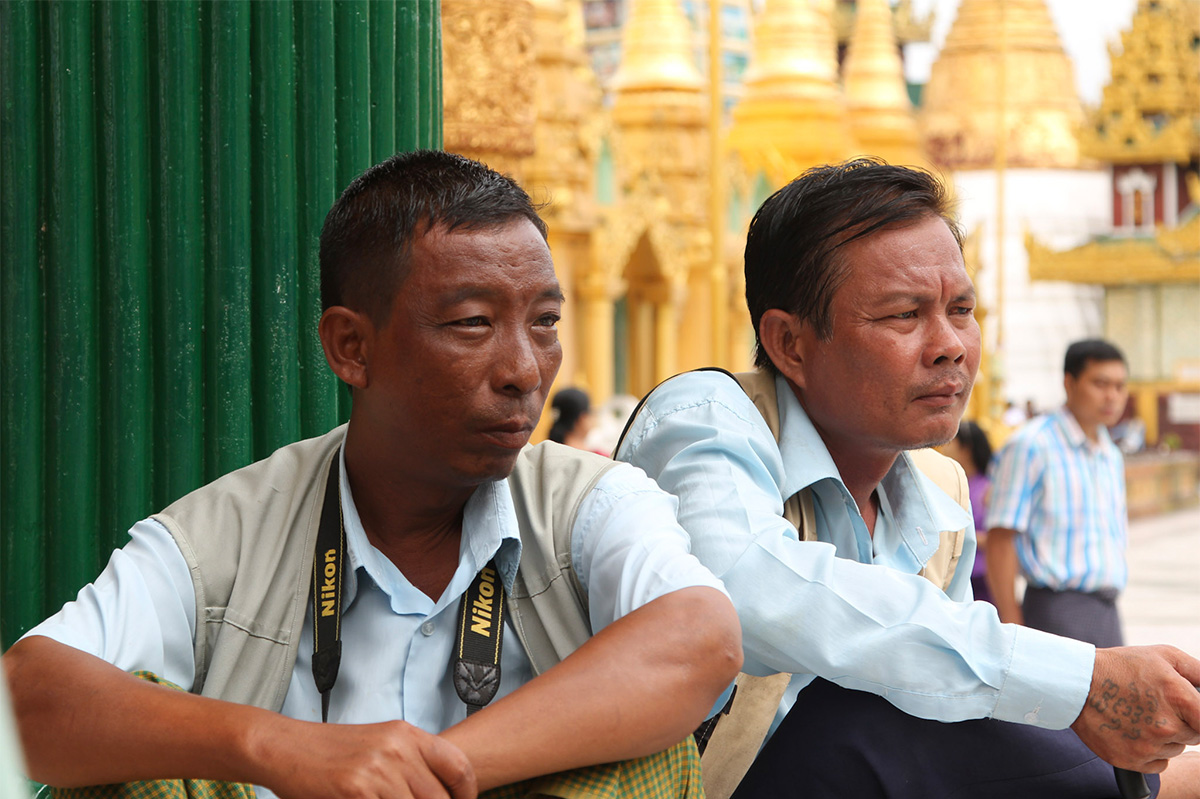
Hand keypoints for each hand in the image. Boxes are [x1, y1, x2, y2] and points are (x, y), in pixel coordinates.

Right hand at [252, 718, 476, 798]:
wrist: (286, 747)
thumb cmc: (332, 751)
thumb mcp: (380, 745)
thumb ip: (410, 764)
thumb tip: (439, 792)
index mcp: (408, 734)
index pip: (458, 766)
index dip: (466, 793)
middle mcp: (398, 748)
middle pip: (439, 798)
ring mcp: (378, 770)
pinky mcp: (357, 789)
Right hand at [1070, 645, 1199, 772]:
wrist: (1076, 684)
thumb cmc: (1119, 667)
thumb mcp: (1162, 655)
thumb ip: (1198, 671)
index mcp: (1177, 696)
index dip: (1199, 716)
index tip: (1190, 712)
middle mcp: (1166, 725)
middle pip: (1194, 735)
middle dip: (1181, 722)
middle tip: (1156, 706)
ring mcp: (1148, 745)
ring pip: (1175, 749)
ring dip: (1164, 737)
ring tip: (1139, 716)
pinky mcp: (1132, 760)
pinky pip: (1158, 763)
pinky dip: (1150, 751)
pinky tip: (1132, 731)